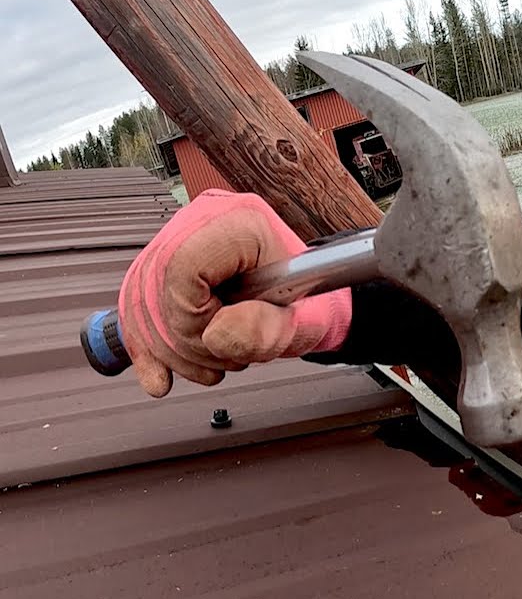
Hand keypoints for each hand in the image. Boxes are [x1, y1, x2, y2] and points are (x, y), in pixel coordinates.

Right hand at [118, 189, 352, 397]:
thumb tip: (214, 337)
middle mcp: (200, 221)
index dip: (193, 318)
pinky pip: (133, 308)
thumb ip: (264, 331)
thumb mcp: (303, 323)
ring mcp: (176, 241)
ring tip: (215, 360)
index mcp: (238, 222)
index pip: (181, 269)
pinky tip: (161, 377)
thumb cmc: (309, 304)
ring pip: (139, 303)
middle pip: (153, 289)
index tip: (223, 337)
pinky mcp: (162, 267)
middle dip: (185, 342)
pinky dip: (148, 349)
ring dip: (172, 351)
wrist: (310, 302)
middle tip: (225, 357)